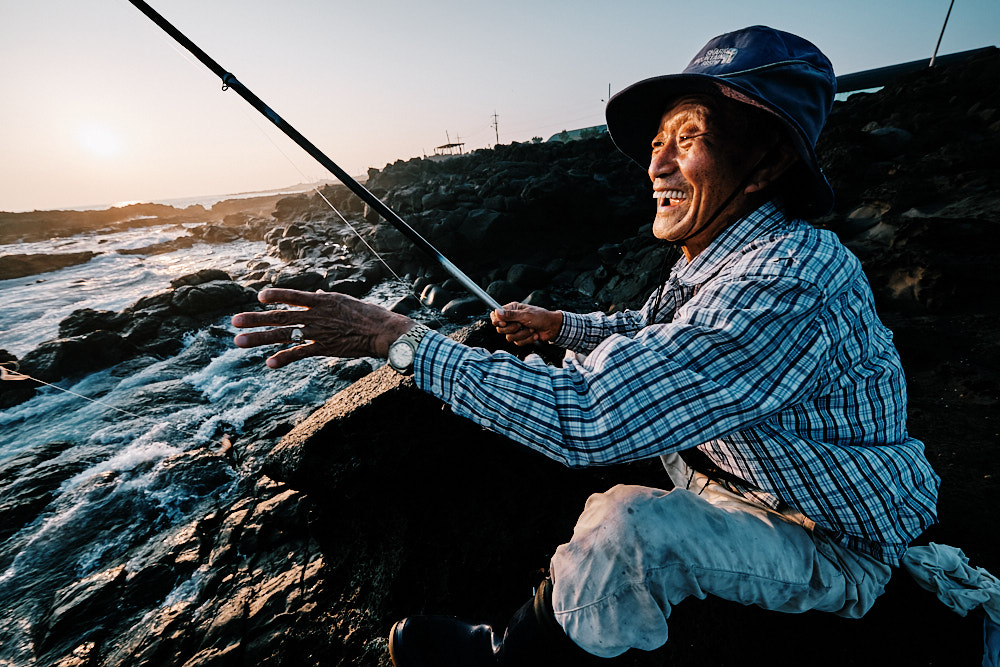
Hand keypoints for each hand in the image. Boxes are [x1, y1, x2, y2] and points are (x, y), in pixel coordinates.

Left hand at [231, 288, 414, 368]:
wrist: (382, 330)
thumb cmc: (366, 314)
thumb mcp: (344, 300)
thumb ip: (325, 299)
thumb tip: (313, 295)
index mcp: (321, 301)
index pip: (292, 296)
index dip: (275, 296)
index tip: (259, 297)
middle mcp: (316, 315)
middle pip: (280, 317)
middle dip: (255, 319)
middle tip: (233, 321)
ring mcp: (318, 332)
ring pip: (284, 335)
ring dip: (259, 338)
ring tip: (239, 341)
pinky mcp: (325, 347)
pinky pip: (301, 353)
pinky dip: (285, 357)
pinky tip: (269, 363)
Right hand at [490, 302, 561, 345]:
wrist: (553, 327)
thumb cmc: (541, 317)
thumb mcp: (525, 314)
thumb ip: (510, 315)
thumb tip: (496, 312)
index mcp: (511, 310)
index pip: (495, 315)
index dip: (497, 321)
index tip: (503, 323)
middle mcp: (512, 319)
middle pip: (501, 329)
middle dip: (513, 329)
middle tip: (521, 324)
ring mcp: (516, 329)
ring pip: (509, 337)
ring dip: (522, 334)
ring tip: (532, 329)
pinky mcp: (520, 337)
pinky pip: (517, 343)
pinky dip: (527, 339)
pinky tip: (534, 334)